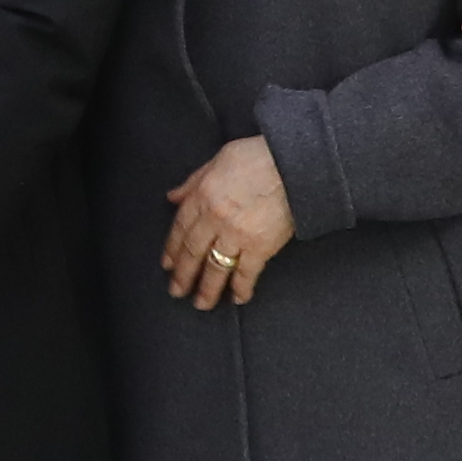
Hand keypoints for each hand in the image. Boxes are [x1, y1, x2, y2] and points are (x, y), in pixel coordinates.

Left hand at [162, 137, 296, 308]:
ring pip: (215, 267)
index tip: (167, 265)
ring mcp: (236, 235)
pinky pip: (246, 272)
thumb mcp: (217, 160)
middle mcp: (214, 218)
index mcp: (202, 196)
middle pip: (193, 252)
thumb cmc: (258, 156)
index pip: (180, 229)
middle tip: (176, 292)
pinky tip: (237, 299)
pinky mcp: (260, 246)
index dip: (172, 249)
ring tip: (201, 304)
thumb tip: (173, 197)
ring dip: (207, 288)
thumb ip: (193, 182)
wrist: (294, 165)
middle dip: (183, 275)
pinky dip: (241, 288)